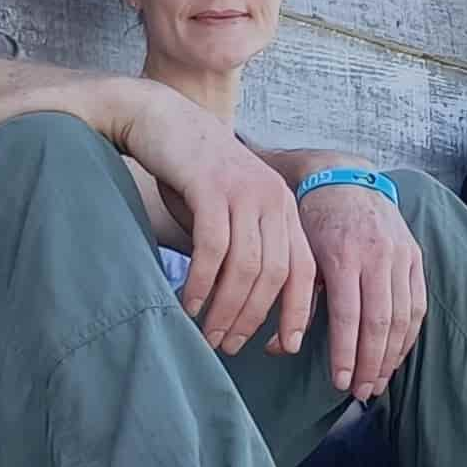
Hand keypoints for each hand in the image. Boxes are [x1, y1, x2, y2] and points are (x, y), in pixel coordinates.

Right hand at [111, 88, 313, 354]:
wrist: (161, 120)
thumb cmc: (192, 175)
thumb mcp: (229, 212)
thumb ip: (243, 250)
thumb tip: (242, 309)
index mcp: (284, 206)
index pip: (305, 268)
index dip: (297, 311)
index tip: (284, 346)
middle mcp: (273, 198)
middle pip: (276, 275)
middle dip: (253, 318)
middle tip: (228, 345)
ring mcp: (244, 191)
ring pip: (246, 267)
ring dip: (226, 308)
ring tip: (207, 334)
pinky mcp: (211, 186)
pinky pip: (213, 249)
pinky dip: (203, 283)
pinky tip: (188, 304)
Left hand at [297, 185, 427, 400]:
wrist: (345, 179)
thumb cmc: (313, 220)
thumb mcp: (297, 253)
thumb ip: (293, 299)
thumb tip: (278, 347)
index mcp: (343, 254)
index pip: (348, 316)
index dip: (345, 353)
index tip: (339, 383)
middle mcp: (377, 255)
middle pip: (380, 322)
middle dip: (370, 363)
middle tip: (359, 393)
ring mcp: (400, 255)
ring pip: (402, 317)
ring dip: (391, 356)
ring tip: (377, 383)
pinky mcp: (415, 256)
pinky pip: (418, 304)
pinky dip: (408, 336)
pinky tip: (396, 357)